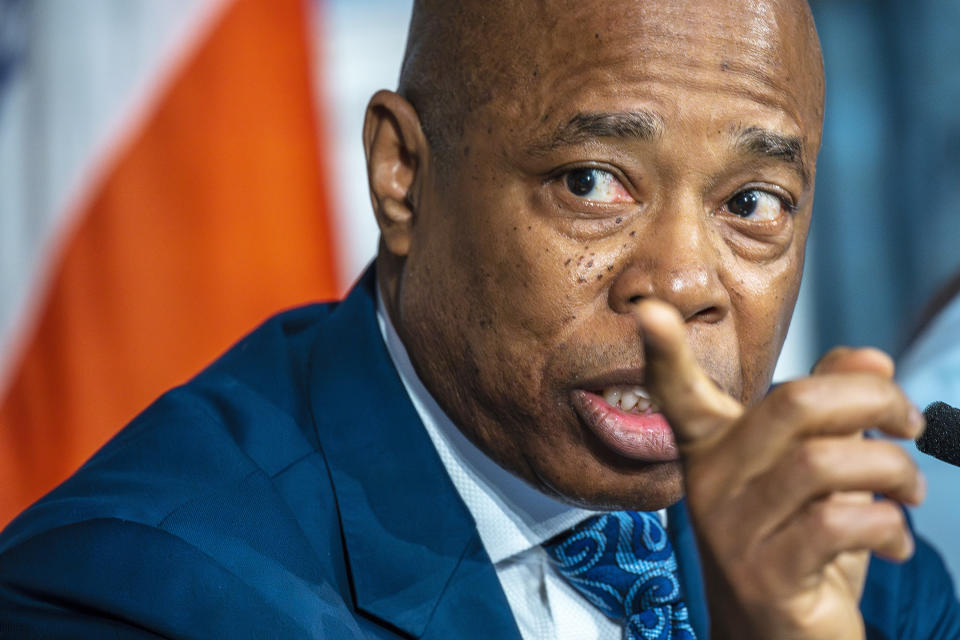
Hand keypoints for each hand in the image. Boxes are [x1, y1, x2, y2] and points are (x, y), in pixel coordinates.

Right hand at [636, 300, 925, 639]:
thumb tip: (873, 358)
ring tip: (911, 492)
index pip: (679, 393)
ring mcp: (732, 530)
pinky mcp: (764, 575)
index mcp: (714, 447)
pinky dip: (890, 524)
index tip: (648, 310)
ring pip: (825, 462)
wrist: (781, 636)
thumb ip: (837, 406)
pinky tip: (895, 543)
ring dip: (895, 470)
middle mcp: (711, 482)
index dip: (664, 352)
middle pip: (794, 404)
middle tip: (911, 423)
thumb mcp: (818, 468)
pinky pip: (841, 522)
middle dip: (875, 400)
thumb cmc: (801, 541)